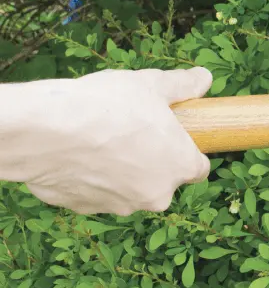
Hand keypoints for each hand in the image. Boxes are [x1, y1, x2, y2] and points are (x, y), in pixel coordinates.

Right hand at [21, 68, 212, 215]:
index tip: (174, 137)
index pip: (198, 169)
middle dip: (152, 161)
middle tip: (132, 131)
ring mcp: (120, 206)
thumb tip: (204, 79)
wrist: (44, 130)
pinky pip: (95, 192)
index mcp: (181, 167)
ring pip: (129, 189)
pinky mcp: (85, 209)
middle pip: (163, 180)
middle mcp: (156, 195)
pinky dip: (91, 177)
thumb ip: (183, 85)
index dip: (188, 151)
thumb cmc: (107, 105)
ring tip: (100, 138)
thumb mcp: (152, 84)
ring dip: (121, 171)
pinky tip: (76, 153)